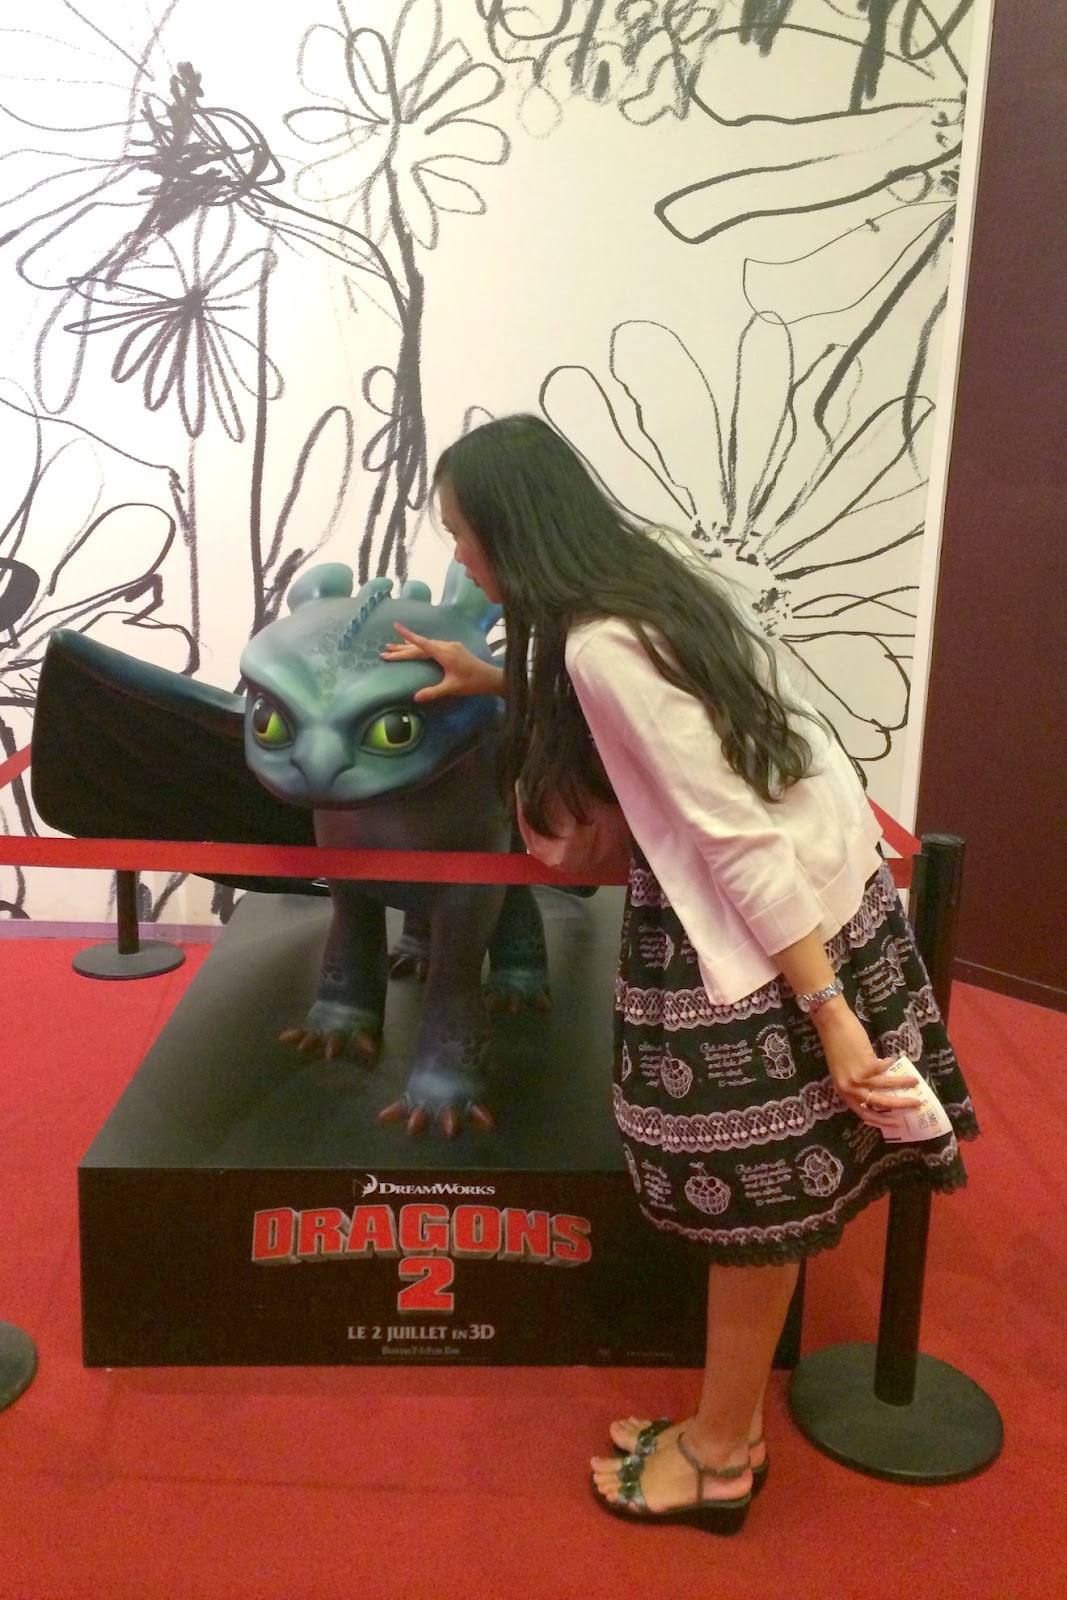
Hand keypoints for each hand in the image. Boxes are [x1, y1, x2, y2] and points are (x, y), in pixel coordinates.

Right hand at [380, 624, 504, 701]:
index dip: (408, 635)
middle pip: (421, 645)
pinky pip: (434, 645)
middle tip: (385, 650)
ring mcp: (451, 646)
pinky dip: (422, 646)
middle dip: (402, 648)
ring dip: (411, 646)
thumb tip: (415, 697)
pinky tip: (418, 648)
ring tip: (395, 647)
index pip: (422, 643)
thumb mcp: (452, 688)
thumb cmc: (472, 683)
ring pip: (427, 644)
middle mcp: (447, 646)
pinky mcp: (455, 648)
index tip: (396, 626)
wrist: (492, 678)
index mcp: (444, 653)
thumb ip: (433, 692)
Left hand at [812, 1000, 923, 1121]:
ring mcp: (859, 1078)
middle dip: (901, 1105)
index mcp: (843, 1092)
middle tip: (916, 1105)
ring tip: (916, 1082)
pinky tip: (893, 1058)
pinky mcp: (867, 1066)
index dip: (881, 1120)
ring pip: (887, 1086)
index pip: (864, 1113)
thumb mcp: (844, 1070)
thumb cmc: (836, 1045)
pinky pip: (885, 1068)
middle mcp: (850, 1089)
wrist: (832, 1023)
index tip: (896, 1122)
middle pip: (880, 1103)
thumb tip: (881, 1086)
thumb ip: (858, 1082)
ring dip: (904, 1083)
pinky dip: (890, 1064)